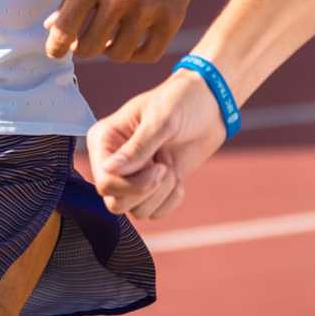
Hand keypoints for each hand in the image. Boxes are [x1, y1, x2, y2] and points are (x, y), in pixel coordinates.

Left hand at [44, 0, 211, 62]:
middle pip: (89, 47)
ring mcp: (149, 8)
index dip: (55, 47)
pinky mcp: (173, 16)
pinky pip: (149, 54)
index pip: (64, 30)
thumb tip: (51, 26)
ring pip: (119, 54)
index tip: (54, 51)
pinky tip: (131, 40)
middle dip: (81, 48)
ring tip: (109, 36)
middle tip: (84, 39)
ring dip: (109, 50)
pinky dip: (136, 54)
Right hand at [85, 68, 226, 219]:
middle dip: (147, 190)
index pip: (104, 182)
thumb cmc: (181, 102)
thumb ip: (137, 148)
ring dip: (162, 192)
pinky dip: (172, 199)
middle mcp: (113, 162)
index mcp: (104, 140)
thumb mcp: (161, 120)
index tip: (159, 167)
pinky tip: (177, 174)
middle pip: (115, 203)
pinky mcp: (152, 189)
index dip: (132, 184)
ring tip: (169, 162)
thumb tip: (109, 170)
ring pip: (137, 211)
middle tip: (165, 165)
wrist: (210, 108)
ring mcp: (132, 177)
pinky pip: (156, 213)